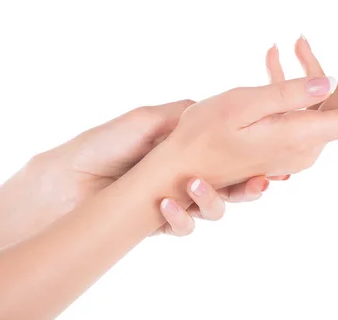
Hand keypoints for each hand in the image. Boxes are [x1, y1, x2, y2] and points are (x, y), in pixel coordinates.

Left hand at [25, 99, 269, 220]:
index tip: (271, 157)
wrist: (66, 181)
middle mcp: (186, 173)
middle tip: (259, 182)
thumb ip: (183, 115)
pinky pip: (184, 227)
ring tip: (199, 188)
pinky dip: (182, 219)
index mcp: (186, 147)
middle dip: (248, 185)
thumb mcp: (146, 119)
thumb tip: (217, 109)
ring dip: (216, 201)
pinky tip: (168, 206)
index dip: (252, 155)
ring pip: (213, 209)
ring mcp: (176, 199)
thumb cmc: (104, 144)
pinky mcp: (161, 223)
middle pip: (230, 183)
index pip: (229, 151)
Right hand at [159, 45, 337, 188]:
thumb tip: (327, 83)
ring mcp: (292, 150)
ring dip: (311, 72)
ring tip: (293, 42)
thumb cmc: (202, 135)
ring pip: (319, 106)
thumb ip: (286, 94)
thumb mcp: (240, 104)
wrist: (180, 171)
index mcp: (298, 135)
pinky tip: (272, 61)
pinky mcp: (280, 147)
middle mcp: (302, 147)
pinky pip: (299, 113)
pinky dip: (292, 86)